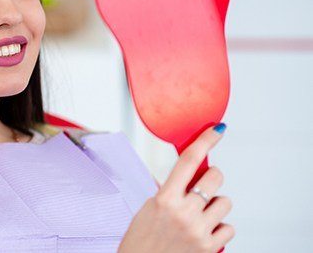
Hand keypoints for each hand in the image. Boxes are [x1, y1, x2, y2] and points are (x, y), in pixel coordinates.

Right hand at [118, 124, 234, 252]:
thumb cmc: (141, 239)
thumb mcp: (149, 208)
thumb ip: (169, 191)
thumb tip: (187, 175)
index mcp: (165, 198)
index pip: (189, 161)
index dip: (205, 141)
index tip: (217, 130)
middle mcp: (184, 212)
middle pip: (215, 178)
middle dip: (212, 178)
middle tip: (203, 186)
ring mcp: (198, 230)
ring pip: (225, 203)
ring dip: (215, 206)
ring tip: (200, 215)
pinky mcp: (209, 248)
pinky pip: (229, 228)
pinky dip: (220, 228)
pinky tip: (205, 231)